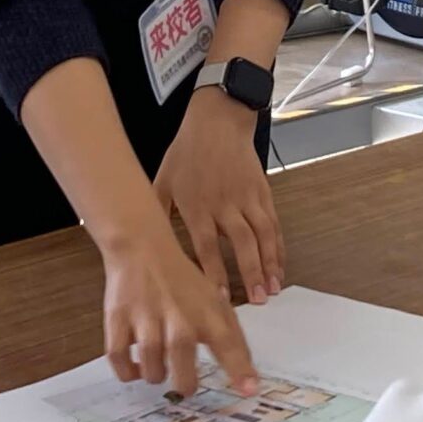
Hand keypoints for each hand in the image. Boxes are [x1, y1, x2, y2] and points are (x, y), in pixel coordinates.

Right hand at [99, 214, 259, 397]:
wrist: (142, 249)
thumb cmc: (181, 280)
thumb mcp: (213, 300)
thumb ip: (230, 334)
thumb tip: (248, 373)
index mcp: (206, 314)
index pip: (228, 345)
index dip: (240, 371)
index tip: (249, 391)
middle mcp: (178, 320)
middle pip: (183, 373)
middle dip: (185, 385)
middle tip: (184, 383)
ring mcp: (146, 321)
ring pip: (152, 371)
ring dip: (156, 375)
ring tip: (159, 366)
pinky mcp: (118, 321)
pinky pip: (120, 361)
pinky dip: (128, 371)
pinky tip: (136, 367)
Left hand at [155, 85, 285, 306]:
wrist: (217, 121)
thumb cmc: (187, 152)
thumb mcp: (163, 181)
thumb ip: (157, 214)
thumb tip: (143, 245)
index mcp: (197, 204)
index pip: (207, 245)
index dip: (214, 272)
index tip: (219, 297)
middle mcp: (224, 203)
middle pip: (241, 243)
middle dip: (250, 273)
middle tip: (257, 300)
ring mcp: (246, 197)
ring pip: (262, 234)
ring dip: (269, 263)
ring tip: (272, 288)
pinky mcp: (261, 191)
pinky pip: (273, 223)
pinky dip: (278, 246)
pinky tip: (279, 265)